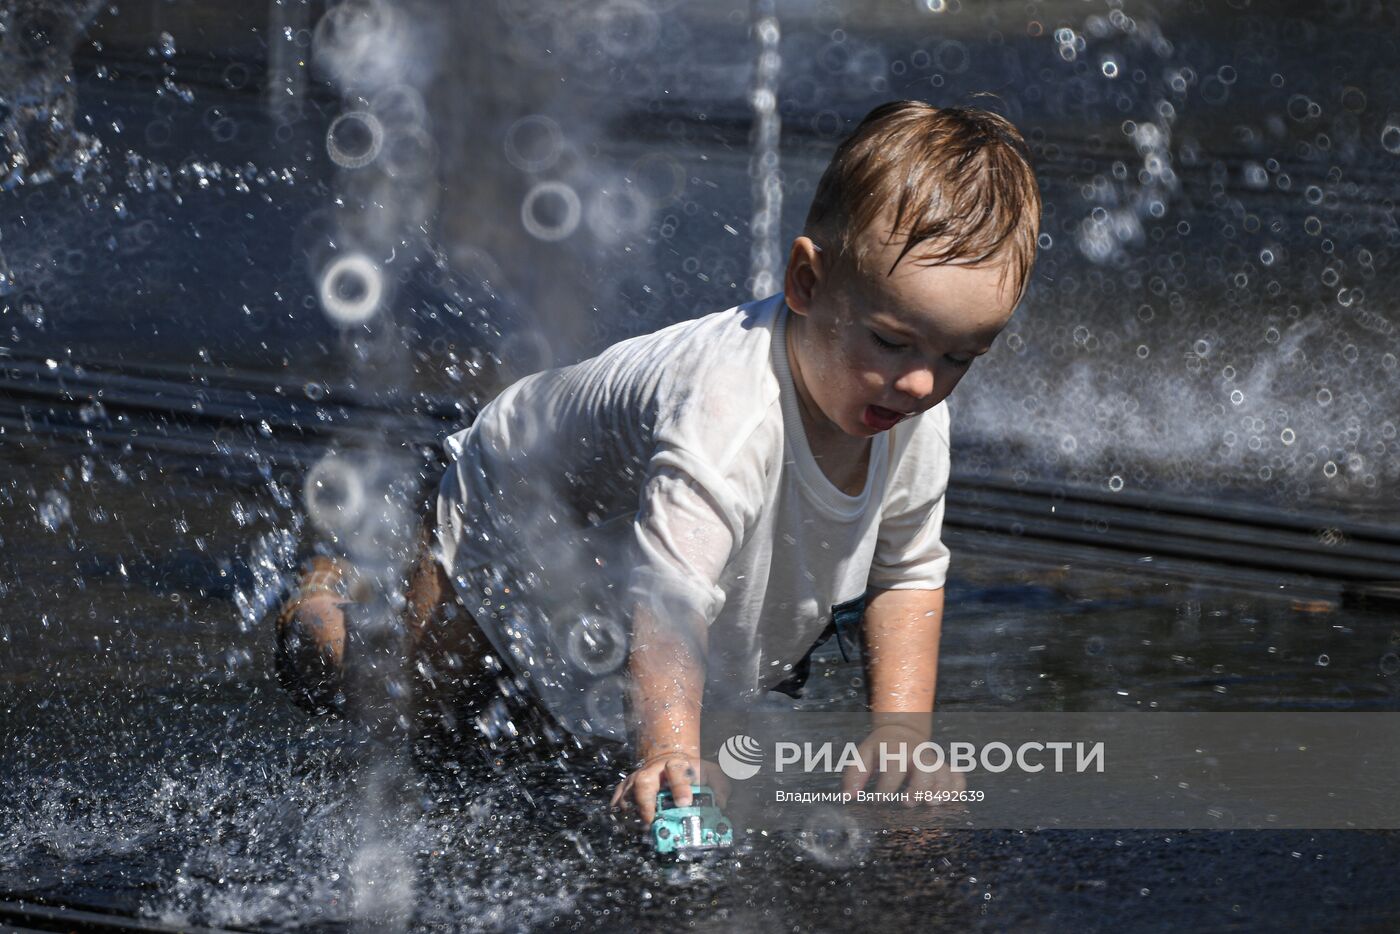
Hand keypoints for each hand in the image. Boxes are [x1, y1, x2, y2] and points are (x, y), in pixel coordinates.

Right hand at [609, 750, 730, 824]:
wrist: (667, 761)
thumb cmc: (689, 772)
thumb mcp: (710, 773)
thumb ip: (719, 787)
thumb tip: (721, 805)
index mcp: (675, 766)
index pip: (676, 772)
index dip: (680, 787)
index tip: (685, 803)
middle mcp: (652, 771)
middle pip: (643, 782)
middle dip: (646, 804)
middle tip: (652, 823)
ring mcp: (636, 779)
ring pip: (627, 794)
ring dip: (633, 814)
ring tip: (641, 831)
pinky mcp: (625, 788)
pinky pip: (617, 801)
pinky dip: (620, 814)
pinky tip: (628, 826)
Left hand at [839, 723, 965, 804]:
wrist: (902, 730)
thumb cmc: (879, 750)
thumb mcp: (863, 755)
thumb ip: (854, 775)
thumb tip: (848, 797)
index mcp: (896, 750)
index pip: (894, 768)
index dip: (886, 788)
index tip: (878, 802)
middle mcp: (918, 754)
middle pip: (926, 769)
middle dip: (919, 789)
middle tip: (908, 803)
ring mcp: (934, 761)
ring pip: (945, 774)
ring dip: (941, 791)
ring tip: (931, 804)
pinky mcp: (944, 768)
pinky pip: (958, 778)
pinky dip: (957, 790)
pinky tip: (948, 800)